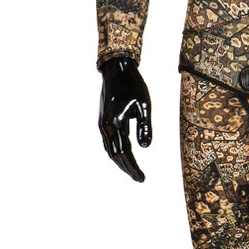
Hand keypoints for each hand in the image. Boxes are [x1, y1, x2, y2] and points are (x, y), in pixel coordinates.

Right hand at [98, 56, 152, 181]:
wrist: (116, 70)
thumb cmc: (133, 85)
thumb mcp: (144, 105)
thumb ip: (144, 126)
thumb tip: (145, 147)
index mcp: (115, 123)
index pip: (124, 152)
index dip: (133, 167)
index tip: (142, 178)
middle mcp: (105, 126)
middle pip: (115, 155)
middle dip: (127, 168)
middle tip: (139, 178)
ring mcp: (102, 124)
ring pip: (109, 150)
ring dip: (120, 163)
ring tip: (132, 171)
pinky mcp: (103, 121)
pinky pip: (107, 143)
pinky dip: (115, 153)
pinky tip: (123, 156)